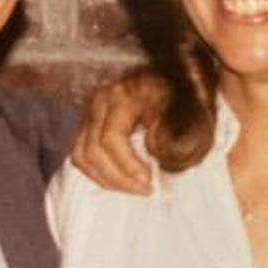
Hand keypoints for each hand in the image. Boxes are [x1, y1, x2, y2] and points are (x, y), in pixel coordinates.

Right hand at [70, 67, 169, 193]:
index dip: (127, 165)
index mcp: (122, 96)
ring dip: (106, 178)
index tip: (147, 182)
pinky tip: (121, 180)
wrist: (174, 77)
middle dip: (118, 177)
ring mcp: (93, 111)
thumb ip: (169, 134)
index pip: (111, 138)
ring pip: (82, 154)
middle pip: (93, 149)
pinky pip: (82, 153)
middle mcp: (101, 101)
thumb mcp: (185, 112)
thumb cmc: (181, 96)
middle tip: (144, 190)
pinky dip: (98, 171)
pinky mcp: (90, 122)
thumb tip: (152, 151)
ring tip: (134, 188)